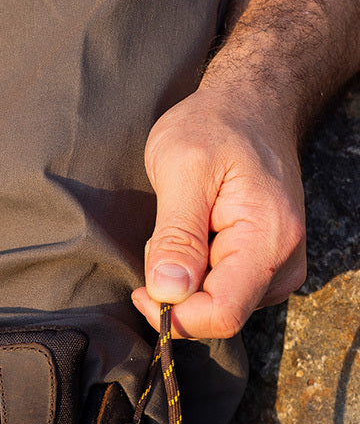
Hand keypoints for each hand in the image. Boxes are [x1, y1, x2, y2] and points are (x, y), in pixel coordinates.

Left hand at [132, 86, 306, 338]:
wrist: (249, 107)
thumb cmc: (213, 127)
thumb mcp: (181, 168)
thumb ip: (176, 235)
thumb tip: (169, 293)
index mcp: (268, 240)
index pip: (220, 315)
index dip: (173, 315)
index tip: (141, 287)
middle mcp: (282, 264)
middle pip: (215, 316)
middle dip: (175, 292)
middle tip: (165, 237)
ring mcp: (276, 270)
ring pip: (213, 309)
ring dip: (182, 282)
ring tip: (182, 228)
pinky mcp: (263, 271)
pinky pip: (218, 296)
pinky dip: (193, 276)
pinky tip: (192, 238)